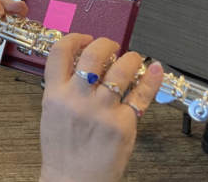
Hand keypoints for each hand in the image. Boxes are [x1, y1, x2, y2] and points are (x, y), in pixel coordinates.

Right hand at [40, 35, 163, 181]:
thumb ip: (63, 88)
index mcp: (55, 95)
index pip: (60, 53)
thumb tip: (80, 64)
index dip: (74, 38)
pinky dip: (151, 79)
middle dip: (106, 44)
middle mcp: (78, 100)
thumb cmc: (63, 151)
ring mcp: (102, 111)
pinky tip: (155, 70)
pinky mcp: (123, 123)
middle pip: (93, 55)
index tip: (84, 38)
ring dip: (130, 58)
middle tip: (112, 46)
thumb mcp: (52, 114)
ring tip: (132, 59)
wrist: (73, 180)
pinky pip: (140, 95)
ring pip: (121, 70)